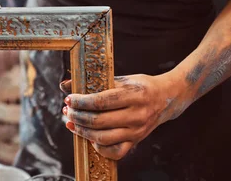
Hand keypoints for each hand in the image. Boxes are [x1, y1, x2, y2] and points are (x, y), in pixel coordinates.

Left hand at [60, 73, 187, 159]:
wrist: (166, 98)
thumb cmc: (140, 85)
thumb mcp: (120, 78)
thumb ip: (93, 82)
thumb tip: (64, 85)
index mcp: (133, 95)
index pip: (100, 102)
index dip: (80, 102)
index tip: (69, 99)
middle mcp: (136, 115)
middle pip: (99, 121)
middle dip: (77, 117)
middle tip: (67, 111)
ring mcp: (137, 131)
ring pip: (104, 138)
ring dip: (83, 132)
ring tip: (72, 123)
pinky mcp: (136, 141)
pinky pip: (115, 152)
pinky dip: (99, 147)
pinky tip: (90, 137)